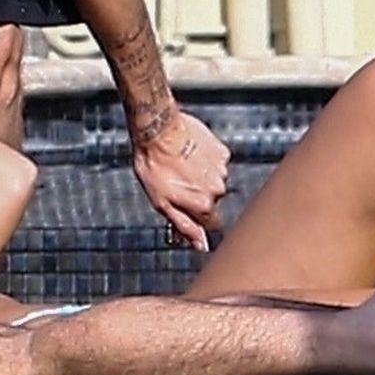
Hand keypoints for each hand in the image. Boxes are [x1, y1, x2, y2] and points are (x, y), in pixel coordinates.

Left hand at [131, 109, 229, 249]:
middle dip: (197, 194)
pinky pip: (216, 162)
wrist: (157, 129)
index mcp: (203, 205)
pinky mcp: (221, 150)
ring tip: (181, 165)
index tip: (186, 205)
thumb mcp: (161, 202)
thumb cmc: (153, 164)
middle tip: (177, 182)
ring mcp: (221, 168)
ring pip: (214, 180)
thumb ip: (183, 225)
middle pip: (212, 200)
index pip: (211, 223)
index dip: (196, 216)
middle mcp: (217, 188)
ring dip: (201, 176)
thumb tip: (199, 244)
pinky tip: (189, 153)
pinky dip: (205, 160)